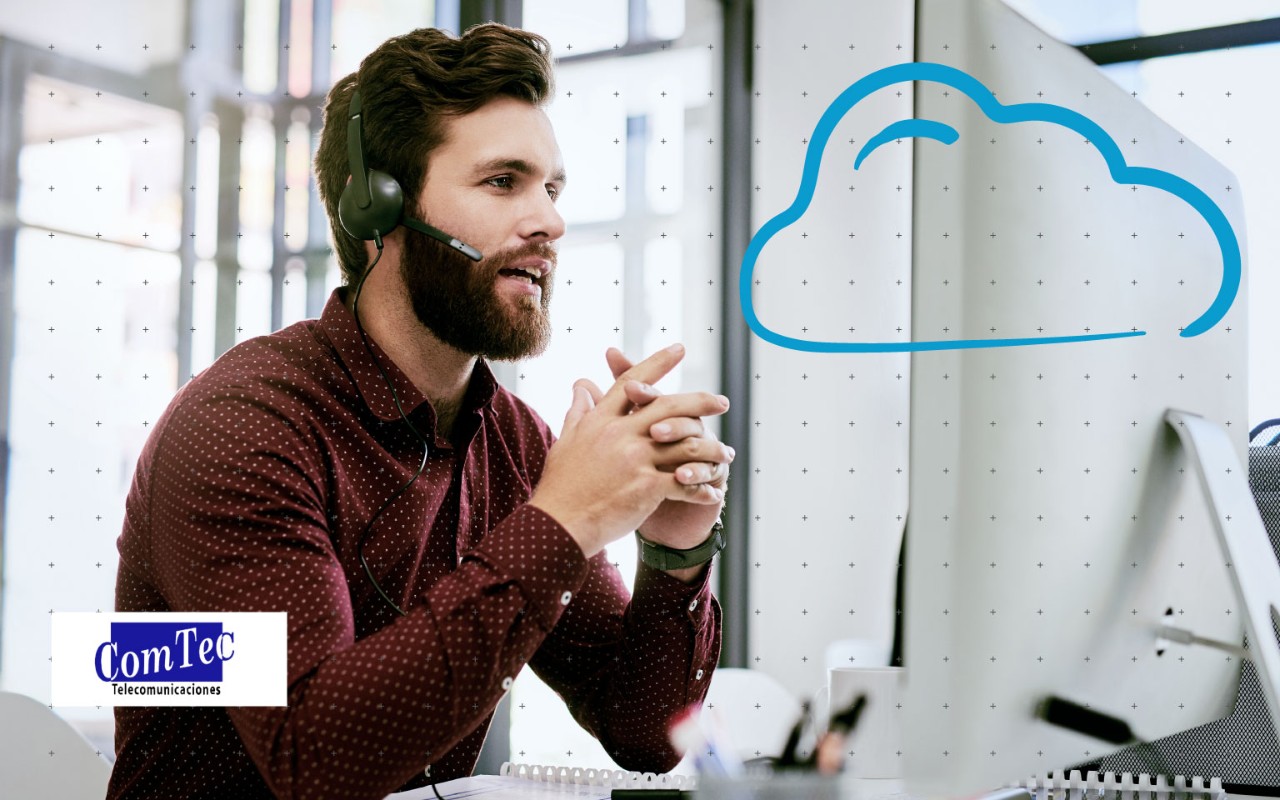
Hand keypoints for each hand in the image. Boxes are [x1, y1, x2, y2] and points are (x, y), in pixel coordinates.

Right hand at [528, 344, 729, 557]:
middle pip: (668, 406)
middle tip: (722, 401)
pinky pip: (685, 483)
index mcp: (601, 421)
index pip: (632, 382)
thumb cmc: (560, 486)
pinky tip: (714, 493)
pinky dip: (702, 488)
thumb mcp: (566, 441)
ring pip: (685, 444)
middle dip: (700, 401)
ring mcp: (634, 459)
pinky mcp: (645, 487)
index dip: (657, 363)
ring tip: (727, 455)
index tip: (678, 348)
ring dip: (711, 450)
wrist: (558, 525)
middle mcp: (620, 434)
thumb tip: (581, 384)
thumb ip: (578, 411)